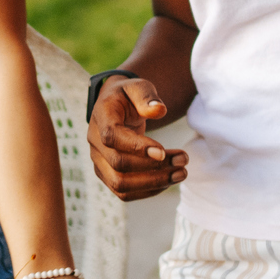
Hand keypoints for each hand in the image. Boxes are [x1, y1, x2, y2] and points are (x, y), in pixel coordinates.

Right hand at [88, 76, 184, 201]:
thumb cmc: (128, 96)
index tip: (163, 151)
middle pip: (119, 164)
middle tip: (184, 160)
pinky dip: (149, 190)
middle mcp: (95, 142)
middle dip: (154, 167)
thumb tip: (159, 110)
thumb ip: (146, 96)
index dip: (136, 147)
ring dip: (153, 183)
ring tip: (182, 173)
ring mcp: (99, 161)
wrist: (115, 107)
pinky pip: (124, 192)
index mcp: (101, 117)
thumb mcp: (138, 86)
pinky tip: (169, 180)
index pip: (112, 137)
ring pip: (120, 184)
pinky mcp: (107, 174)